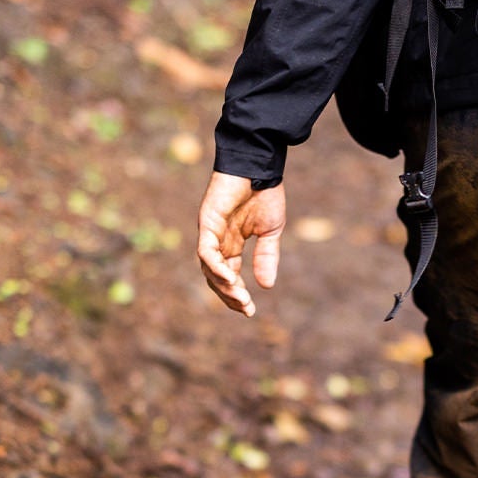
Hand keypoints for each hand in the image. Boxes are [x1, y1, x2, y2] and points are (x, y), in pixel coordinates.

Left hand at [196, 172, 286, 316]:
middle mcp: (217, 241)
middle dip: (229, 296)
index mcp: (231, 244)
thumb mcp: (271, 232)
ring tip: (240, 297)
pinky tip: (229, 279)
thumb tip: (266, 286)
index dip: (237, 295)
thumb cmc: (265, 193)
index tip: (251, 311)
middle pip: (215, 278)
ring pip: (208, 268)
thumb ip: (266, 258)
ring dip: (223, 285)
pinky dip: (215, 266)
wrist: (259, 166)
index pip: (228, 276)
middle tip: (245, 308)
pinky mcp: (206, 222)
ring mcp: (210, 232)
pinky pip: (206, 250)